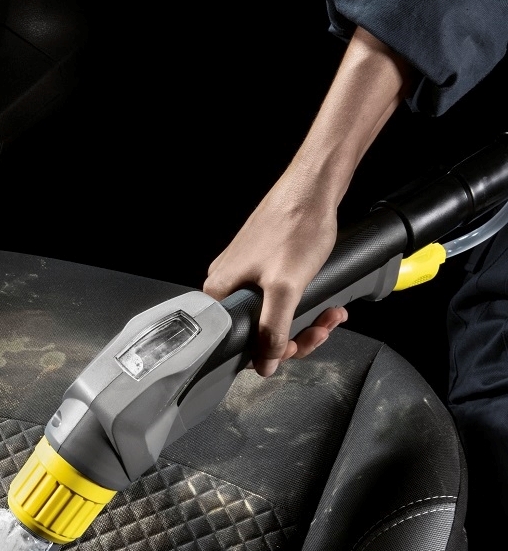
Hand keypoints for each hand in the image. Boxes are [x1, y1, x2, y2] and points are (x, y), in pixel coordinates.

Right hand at [203, 165, 346, 376]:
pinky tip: (326, 304)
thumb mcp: (285, 289)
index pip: (238, 341)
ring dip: (306, 321)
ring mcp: (246, 273)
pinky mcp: (264, 264)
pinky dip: (305, 304)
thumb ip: (272, 332)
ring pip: (275, 315)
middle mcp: (228, 282)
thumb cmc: (295, 226)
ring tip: (330, 315)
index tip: (296, 346)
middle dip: (296, 335)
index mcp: (220, 291)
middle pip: (259, 331)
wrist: (313, 187)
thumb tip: (265, 363)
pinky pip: (280, 298)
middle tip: (321, 329)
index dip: (270, 352)